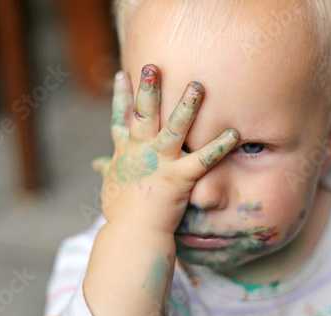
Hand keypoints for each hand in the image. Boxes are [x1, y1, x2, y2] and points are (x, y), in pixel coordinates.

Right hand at [97, 64, 238, 234]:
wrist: (132, 235)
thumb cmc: (121, 211)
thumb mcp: (110, 185)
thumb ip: (105, 169)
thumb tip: (95, 163)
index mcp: (125, 151)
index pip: (121, 118)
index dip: (121, 96)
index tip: (124, 73)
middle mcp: (141, 151)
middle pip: (144, 114)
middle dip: (148, 89)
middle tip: (153, 66)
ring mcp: (160, 162)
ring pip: (174, 128)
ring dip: (186, 106)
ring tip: (198, 85)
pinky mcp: (179, 178)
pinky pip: (203, 159)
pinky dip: (219, 146)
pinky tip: (235, 132)